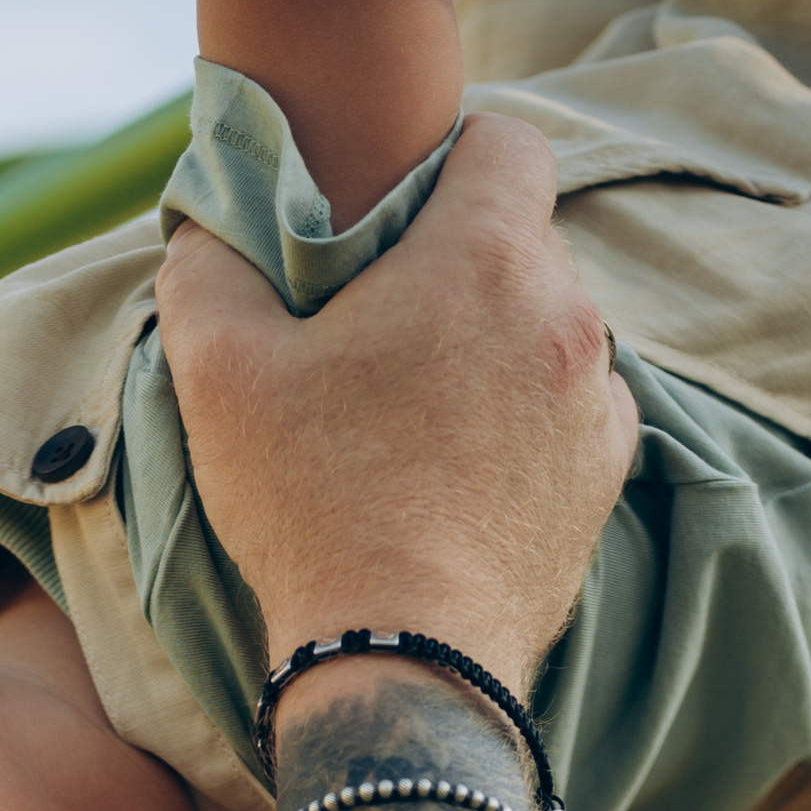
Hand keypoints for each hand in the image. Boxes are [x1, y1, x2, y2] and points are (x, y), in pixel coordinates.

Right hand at [155, 113, 635, 696]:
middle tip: (385, 332)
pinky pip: (570, 413)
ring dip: (497, 350)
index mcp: (484, 259)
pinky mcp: (602, 481)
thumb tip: (209, 236)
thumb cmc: (312, 511)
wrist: (399, 665)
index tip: (397, 218)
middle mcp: (566, 315)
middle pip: (524, 242)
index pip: (507, 144)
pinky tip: (462, 470)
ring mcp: (595, 404)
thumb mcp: (219, 376)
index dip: (451, 164)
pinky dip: (525, 424)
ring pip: (550, 331)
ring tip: (421, 414)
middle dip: (462, 268)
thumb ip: (209, 272)